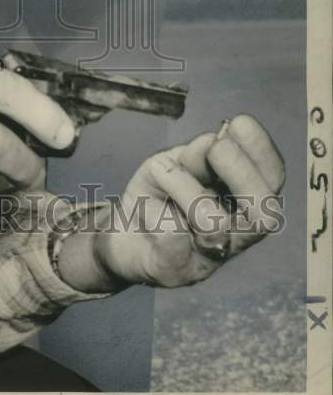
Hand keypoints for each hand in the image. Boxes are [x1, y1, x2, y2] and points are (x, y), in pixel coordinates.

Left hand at [84, 115, 283, 290]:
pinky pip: (173, 240)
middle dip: (240, 171)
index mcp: (241, 201)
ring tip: (161, 172)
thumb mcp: (175, 164)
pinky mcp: (173, 271)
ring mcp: (207, 257)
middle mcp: (235, 233)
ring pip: (215, 224)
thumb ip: (195, 157)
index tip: (238, 122)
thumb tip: (214, 141)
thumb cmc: (157, 196)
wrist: (122, 236)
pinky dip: (157, 214)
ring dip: (186, 188)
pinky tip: (147, 208)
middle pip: (265, 211)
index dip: (262, 151)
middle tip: (214, 149)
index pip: (272, 179)